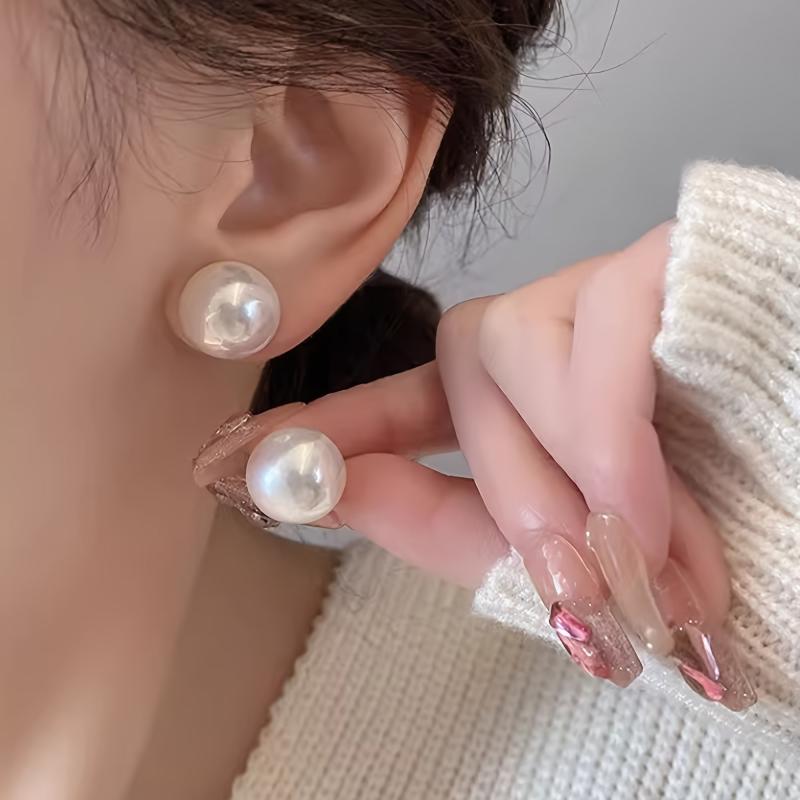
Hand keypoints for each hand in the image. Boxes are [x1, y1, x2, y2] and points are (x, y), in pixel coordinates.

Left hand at [198, 224, 754, 706]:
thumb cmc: (704, 510)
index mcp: (510, 406)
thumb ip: (449, 527)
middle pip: (459, 395)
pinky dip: (609, 441)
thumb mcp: (571, 551)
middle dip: (517, 508)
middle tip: (584, 591)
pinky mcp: (644, 270)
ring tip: (646, 557)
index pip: (395, 402)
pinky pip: (592, 347)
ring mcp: (578, 299)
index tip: (237, 459)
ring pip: (509, 370)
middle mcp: (529, 340)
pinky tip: (648, 497)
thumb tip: (335, 489)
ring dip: (572, 489)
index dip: (326, 427)